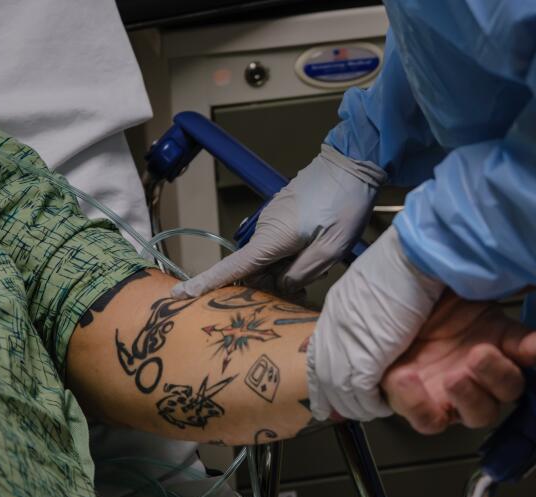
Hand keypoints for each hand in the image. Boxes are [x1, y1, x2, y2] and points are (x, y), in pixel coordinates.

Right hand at [170, 144, 385, 299]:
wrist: (353, 162)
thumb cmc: (345, 203)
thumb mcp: (331, 248)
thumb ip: (303, 273)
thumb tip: (282, 286)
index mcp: (272, 238)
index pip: (233, 268)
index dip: (207, 283)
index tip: (182, 294)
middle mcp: (265, 228)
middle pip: (255, 268)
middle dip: (273, 283)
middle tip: (305, 290)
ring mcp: (272, 219)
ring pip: (269, 257)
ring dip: (286, 268)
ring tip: (318, 263)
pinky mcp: (282, 213)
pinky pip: (277, 243)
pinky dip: (289, 254)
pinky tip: (314, 251)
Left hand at [307, 225, 444, 420]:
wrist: (415, 257)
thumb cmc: (405, 264)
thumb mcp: (373, 287)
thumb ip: (365, 308)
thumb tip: (371, 323)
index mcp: (335, 310)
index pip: (318, 353)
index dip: (321, 376)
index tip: (323, 392)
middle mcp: (333, 329)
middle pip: (323, 376)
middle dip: (333, 397)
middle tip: (339, 411)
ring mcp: (344, 345)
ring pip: (340, 390)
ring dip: (356, 404)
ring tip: (371, 409)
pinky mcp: (364, 359)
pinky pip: (361, 394)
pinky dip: (372, 404)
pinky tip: (383, 406)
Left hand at [381, 292, 535, 433]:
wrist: (378, 304)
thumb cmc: (417, 290)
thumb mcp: (449, 280)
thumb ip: (482, 279)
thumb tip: (523, 271)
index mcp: (495, 335)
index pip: (526, 348)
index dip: (533, 348)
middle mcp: (481, 369)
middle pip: (509, 389)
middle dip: (499, 374)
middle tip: (479, 354)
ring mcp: (453, 393)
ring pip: (480, 414)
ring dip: (471, 398)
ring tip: (454, 377)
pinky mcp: (421, 406)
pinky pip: (429, 421)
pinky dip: (420, 404)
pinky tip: (407, 377)